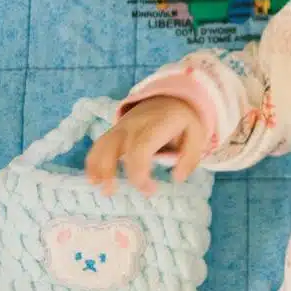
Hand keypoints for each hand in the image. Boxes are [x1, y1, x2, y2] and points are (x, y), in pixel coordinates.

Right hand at [85, 96, 207, 195]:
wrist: (171, 97)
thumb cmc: (182, 121)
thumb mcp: (197, 134)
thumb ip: (190, 157)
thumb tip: (177, 178)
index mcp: (155, 127)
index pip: (140, 150)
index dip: (139, 172)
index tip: (149, 190)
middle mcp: (133, 125)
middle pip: (115, 146)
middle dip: (109, 170)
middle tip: (111, 192)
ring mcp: (121, 127)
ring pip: (102, 144)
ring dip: (96, 165)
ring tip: (97, 186)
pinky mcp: (115, 130)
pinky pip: (99, 144)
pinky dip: (93, 160)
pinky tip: (92, 178)